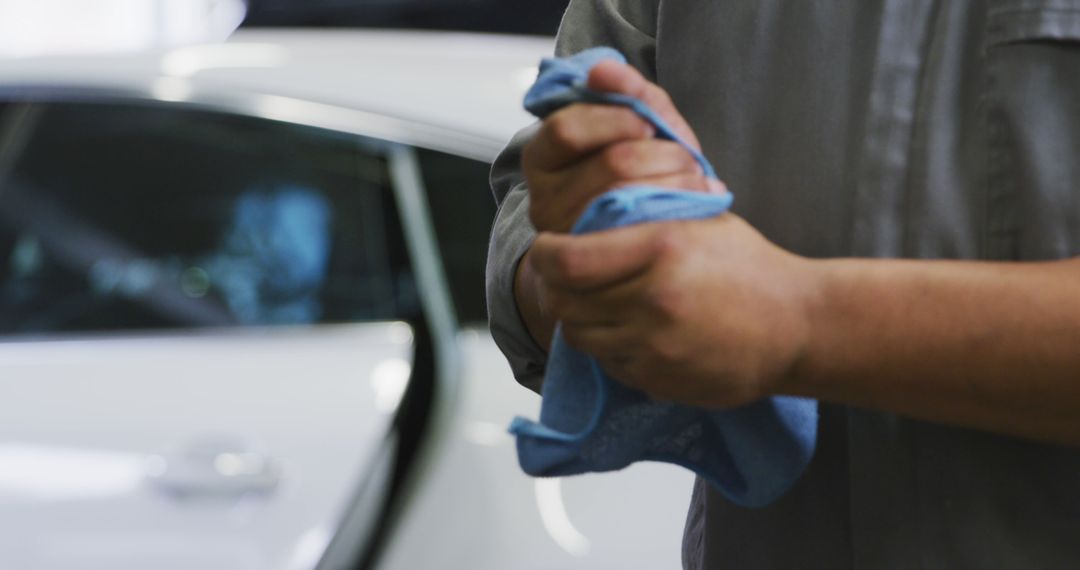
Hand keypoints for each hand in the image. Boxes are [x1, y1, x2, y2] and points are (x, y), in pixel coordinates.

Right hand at [521, 60, 724, 233]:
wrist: (640, 236)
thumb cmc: (639, 169)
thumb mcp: (635, 124)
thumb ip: (626, 92)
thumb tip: (602, 69)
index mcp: (542, 156)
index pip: (567, 129)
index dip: (616, 121)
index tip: (650, 124)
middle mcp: (541, 201)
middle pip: (609, 165)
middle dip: (663, 154)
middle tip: (691, 159)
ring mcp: (568, 238)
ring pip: (629, 201)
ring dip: (677, 183)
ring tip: (699, 183)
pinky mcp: (598, 265)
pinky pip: (641, 236)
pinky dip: (676, 215)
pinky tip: (696, 209)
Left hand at [529, 215, 817, 407]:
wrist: (798, 327)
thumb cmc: (748, 266)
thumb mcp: (697, 220)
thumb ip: (639, 218)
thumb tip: (580, 214)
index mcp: (661, 248)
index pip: (566, 259)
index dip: (545, 254)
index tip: (548, 247)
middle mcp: (653, 300)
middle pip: (565, 302)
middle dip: (558, 288)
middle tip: (567, 277)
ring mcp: (655, 346)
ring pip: (581, 336)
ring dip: (582, 318)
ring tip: (601, 302)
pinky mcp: (658, 379)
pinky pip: (608, 363)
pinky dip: (609, 347)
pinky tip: (632, 331)